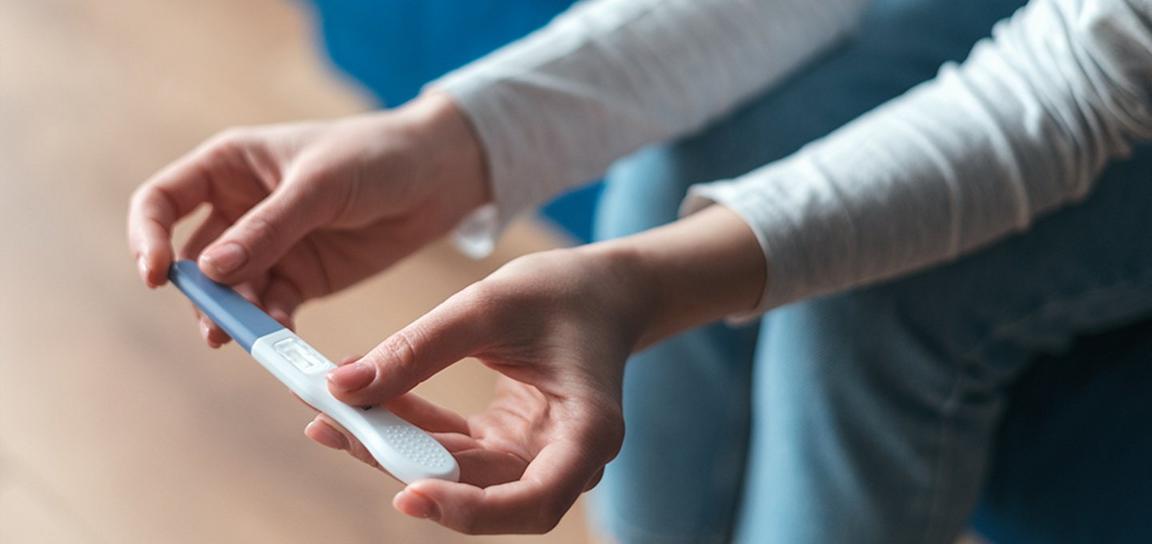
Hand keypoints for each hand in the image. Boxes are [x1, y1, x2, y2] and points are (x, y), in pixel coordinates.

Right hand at [127, 93, 487, 344]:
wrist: (440, 178)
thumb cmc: (377, 157)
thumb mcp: (321, 184)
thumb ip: (269, 227)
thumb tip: (212, 270)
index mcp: (229, 166)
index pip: (162, 201)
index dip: (148, 237)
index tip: (157, 274)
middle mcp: (240, 207)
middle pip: (195, 259)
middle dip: (201, 294)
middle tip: (216, 326)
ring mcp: (269, 247)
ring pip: (231, 292)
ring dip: (234, 316)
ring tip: (248, 338)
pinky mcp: (301, 278)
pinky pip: (272, 307)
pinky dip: (271, 324)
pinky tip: (283, 336)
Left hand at [303, 206, 766, 533]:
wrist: (601, 289)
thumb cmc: (567, 291)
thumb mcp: (492, 305)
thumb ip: (419, 349)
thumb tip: (342, 388)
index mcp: (587, 433)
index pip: (534, 502)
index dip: (473, 510)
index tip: (411, 494)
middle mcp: (563, 460)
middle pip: (478, 489)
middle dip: (400, 463)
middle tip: (334, 428)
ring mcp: (532, 456)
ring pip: (452, 472)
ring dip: (390, 446)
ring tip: (329, 415)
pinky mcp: (505, 443)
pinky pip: (447, 447)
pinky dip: (404, 427)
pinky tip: (359, 403)